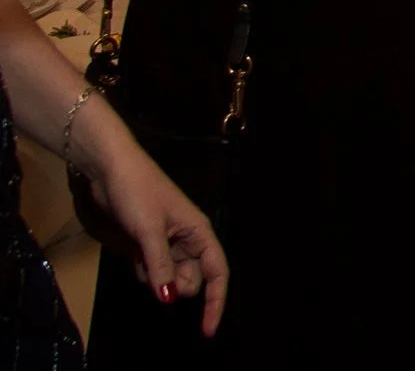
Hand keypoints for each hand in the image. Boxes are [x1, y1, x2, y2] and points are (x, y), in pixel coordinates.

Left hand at [90, 148, 229, 336]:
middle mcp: (187, 241)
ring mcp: (166, 244)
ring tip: (141, 254)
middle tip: (155, 270)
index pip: (217, 272)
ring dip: (157, 278)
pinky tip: (133, 256)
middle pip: (192, 279)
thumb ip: (160, 265)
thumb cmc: (138, 193)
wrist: (110, 172)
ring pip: (169, 278)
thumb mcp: (149, 230)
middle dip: (176, 285)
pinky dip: (144, 273)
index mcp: (199, 232)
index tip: (207, 329)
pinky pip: (151, 272)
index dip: (216, 301)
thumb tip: (168, 298)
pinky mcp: (146, 246)